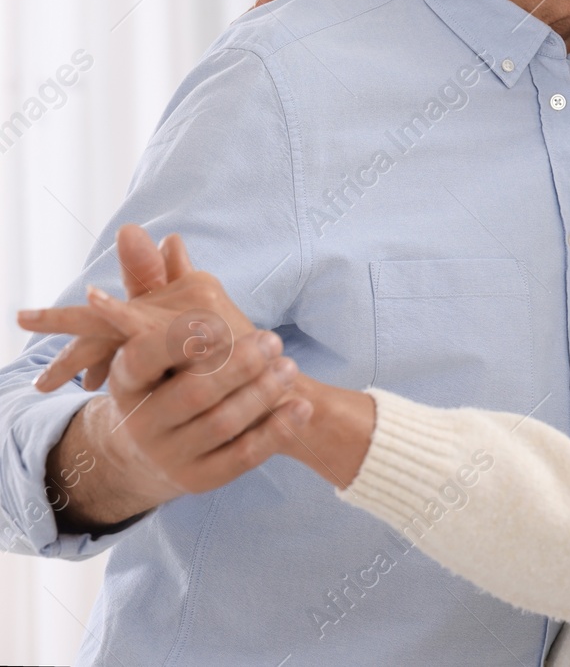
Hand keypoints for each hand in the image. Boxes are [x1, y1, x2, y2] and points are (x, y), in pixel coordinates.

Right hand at [19, 228, 313, 520]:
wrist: (163, 445)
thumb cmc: (166, 371)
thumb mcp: (153, 328)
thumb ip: (150, 281)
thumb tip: (135, 230)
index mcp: (126, 380)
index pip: (145, 358)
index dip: (181, 340)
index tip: (215, 324)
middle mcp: (140, 422)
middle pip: (192, 392)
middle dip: (235, 364)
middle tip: (272, 338)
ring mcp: (170, 454)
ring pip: (221, 424)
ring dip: (261, 392)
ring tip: (290, 365)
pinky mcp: (202, 479)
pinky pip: (244, 455)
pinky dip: (276, 430)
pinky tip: (302, 406)